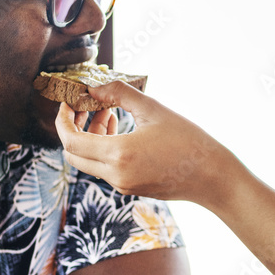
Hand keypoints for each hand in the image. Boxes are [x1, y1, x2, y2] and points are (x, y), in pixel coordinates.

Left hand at [55, 81, 229, 203]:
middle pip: (73, 154)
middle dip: (73, 128)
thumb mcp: (153, 109)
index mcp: (119, 154)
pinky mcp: (130, 188)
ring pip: (89, 161)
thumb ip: (119, 94)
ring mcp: (122, 185)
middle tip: (85, 106)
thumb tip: (93, 87)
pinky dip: (104, 147)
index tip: (68, 101)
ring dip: (90, 136)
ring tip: (107, 112)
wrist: (212, 176)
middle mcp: (116, 175)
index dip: (63, 120)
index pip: (70, 140)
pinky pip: (105, 168)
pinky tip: (119, 128)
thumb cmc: (188, 140)